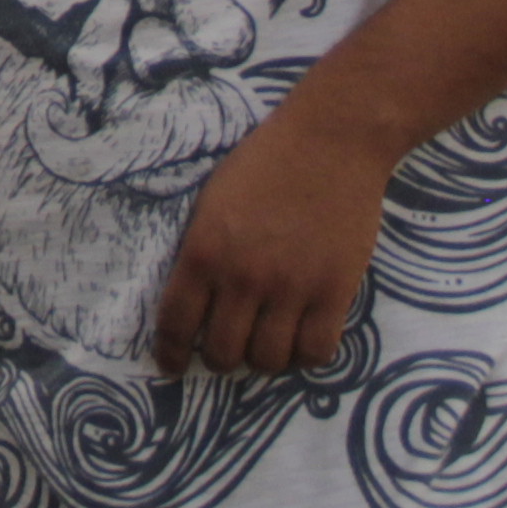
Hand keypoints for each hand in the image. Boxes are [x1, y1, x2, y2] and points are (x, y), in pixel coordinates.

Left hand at [150, 114, 394, 377]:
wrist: (330, 141)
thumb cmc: (266, 163)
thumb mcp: (212, 202)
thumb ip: (202, 252)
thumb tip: (195, 301)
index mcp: (204, 251)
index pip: (177, 322)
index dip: (172, 353)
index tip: (173, 366)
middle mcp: (243, 277)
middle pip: (224, 353)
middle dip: (220, 359)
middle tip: (228, 351)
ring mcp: (291, 287)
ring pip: (269, 359)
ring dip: (264, 358)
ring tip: (267, 342)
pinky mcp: (334, 291)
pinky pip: (316, 351)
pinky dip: (305, 354)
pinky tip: (302, 337)